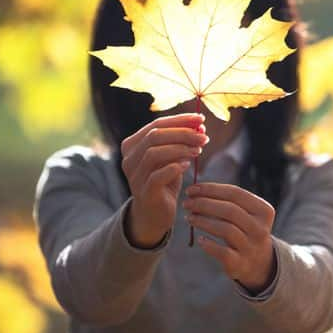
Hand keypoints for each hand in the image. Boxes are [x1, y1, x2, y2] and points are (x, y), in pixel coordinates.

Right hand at [121, 113, 207, 246]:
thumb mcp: (171, 157)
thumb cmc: (165, 181)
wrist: (155, 213)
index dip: (180, 120)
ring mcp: (134, 176)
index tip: (201, 119)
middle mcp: (128, 159)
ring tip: (198, 151)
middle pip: (154, 136)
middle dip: (183, 133)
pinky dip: (174, 168)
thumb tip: (199, 124)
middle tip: (204, 137)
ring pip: (154, 154)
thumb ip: (180, 141)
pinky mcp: (144, 192)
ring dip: (180, 149)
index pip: (156, 125)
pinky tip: (187, 165)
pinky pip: (157, 176)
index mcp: (132, 145)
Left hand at [183, 183, 276, 292]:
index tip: (191, 189)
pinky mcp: (240, 263)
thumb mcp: (246, 214)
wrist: (258, 262)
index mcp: (264, 211)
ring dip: (203, 221)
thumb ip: (228, 200)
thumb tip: (196, 190)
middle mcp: (260, 228)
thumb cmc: (245, 229)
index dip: (211, 189)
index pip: (235, 193)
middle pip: (230, 210)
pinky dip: (209, 244)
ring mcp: (251, 247)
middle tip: (187, 203)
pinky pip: (222, 252)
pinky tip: (200, 239)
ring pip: (225, 229)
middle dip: (204, 204)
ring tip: (189, 217)